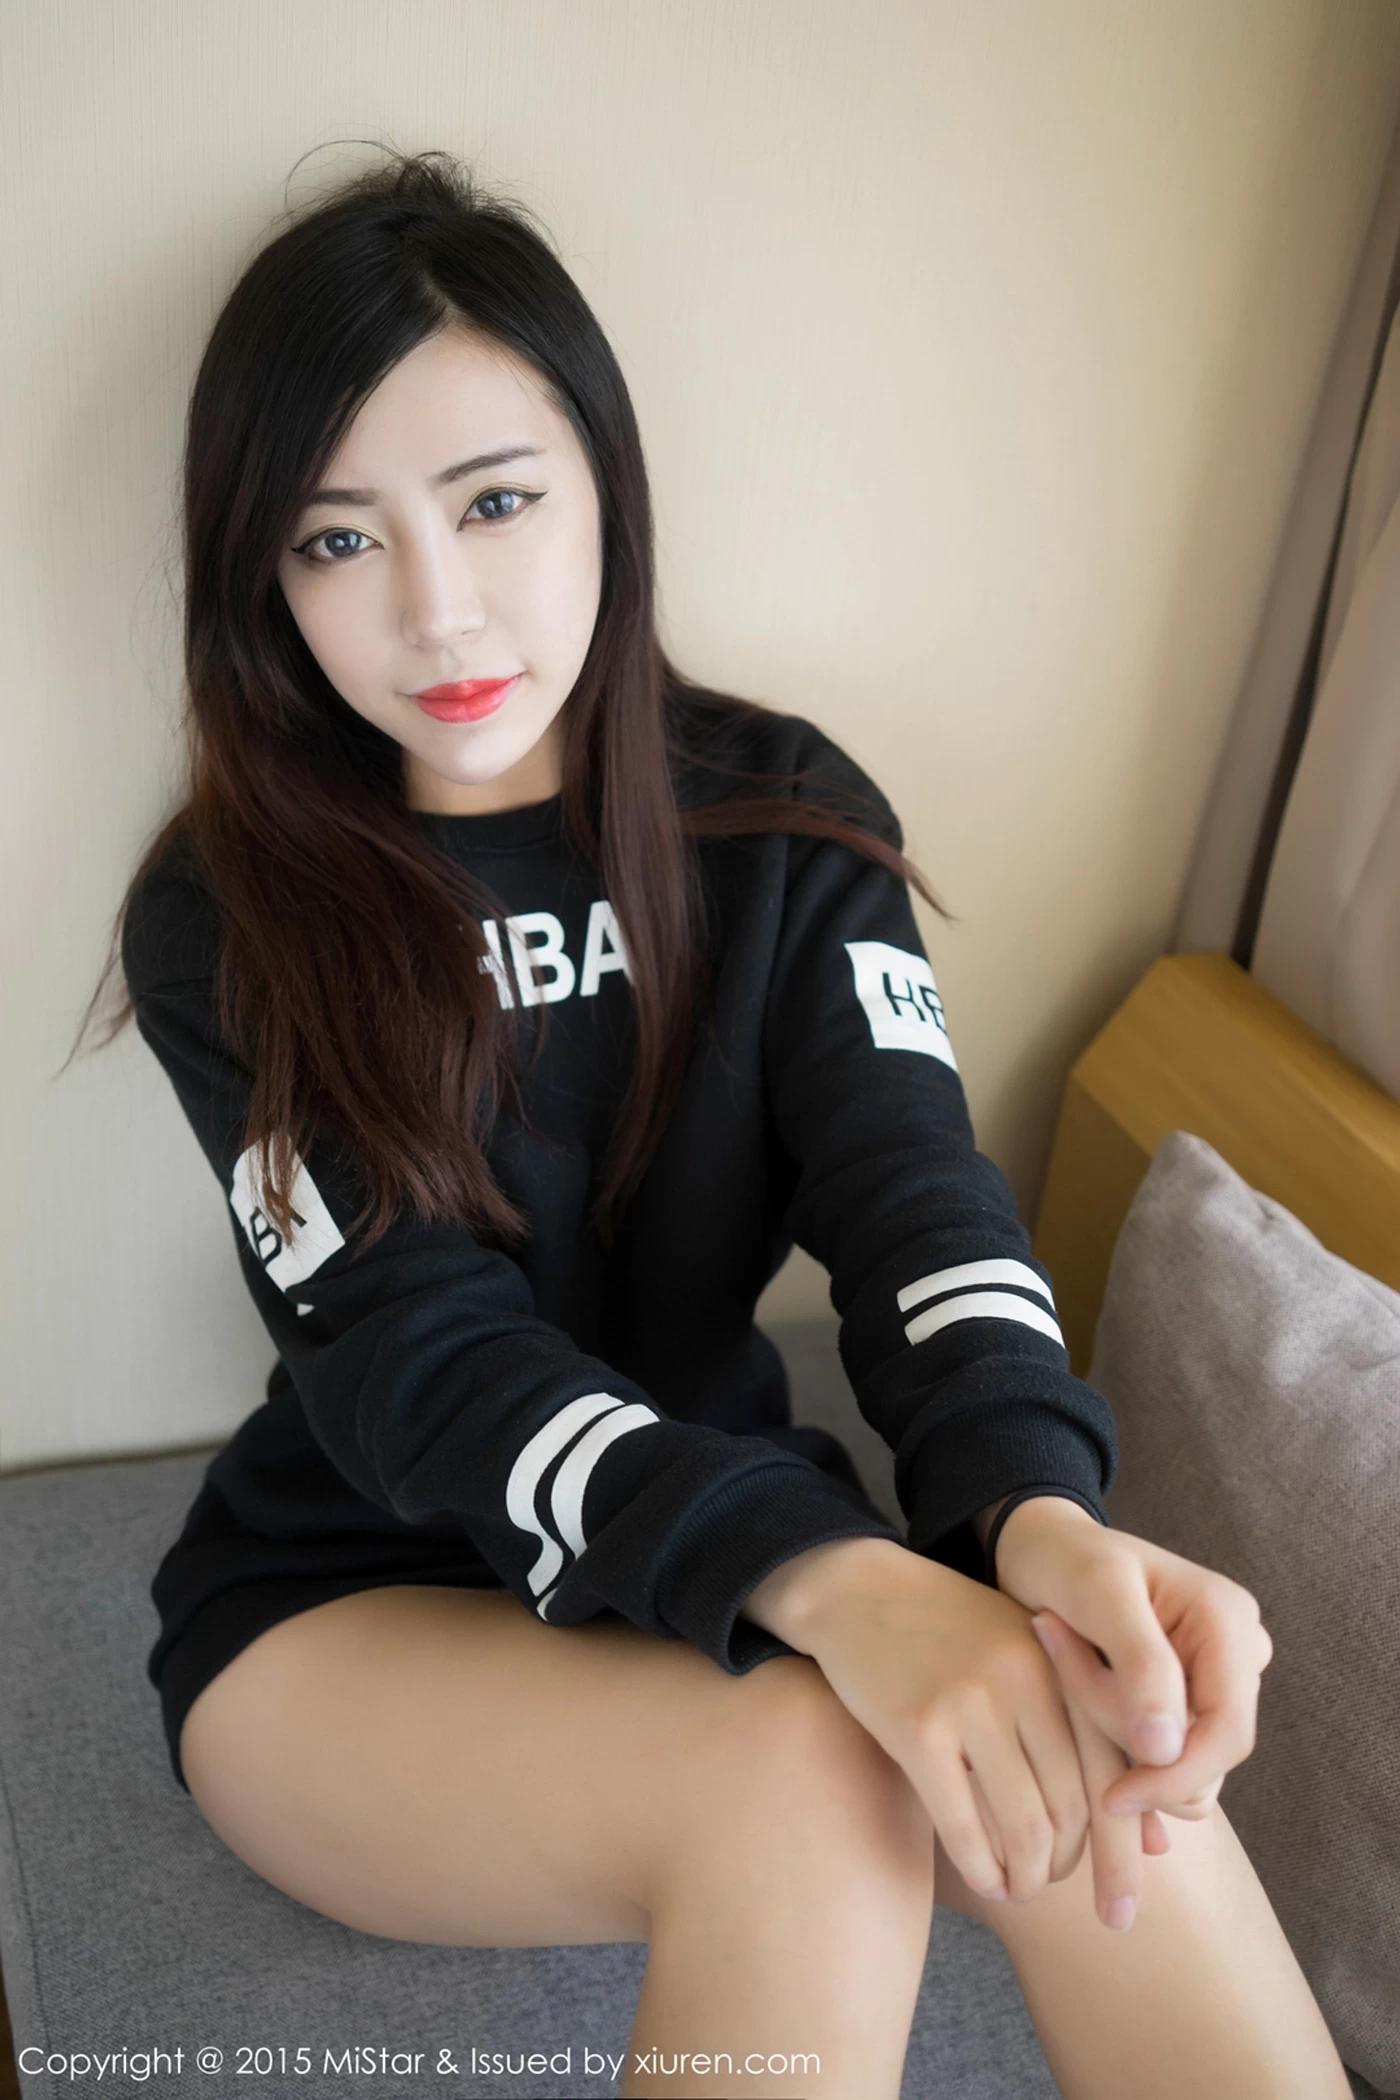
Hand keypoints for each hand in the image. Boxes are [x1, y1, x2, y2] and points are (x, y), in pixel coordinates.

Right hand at [745, 1537, 1163, 1926]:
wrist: (856, 1587)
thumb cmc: (951, 1634)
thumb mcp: (1029, 1660)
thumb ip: (1087, 1735)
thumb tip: (1152, 1847)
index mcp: (1064, 1661)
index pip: (1116, 1772)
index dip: (1122, 1852)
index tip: (1121, 1909)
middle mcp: (1030, 1679)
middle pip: (1076, 1807)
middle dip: (1070, 1868)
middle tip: (1056, 1886)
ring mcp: (973, 1702)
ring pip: (1025, 1826)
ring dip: (1029, 1877)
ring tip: (1021, 1888)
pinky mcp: (918, 1727)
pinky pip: (964, 1825)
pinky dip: (982, 1869)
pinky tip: (986, 1881)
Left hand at [992, 1498, 1274, 1822]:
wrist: (1039, 1550)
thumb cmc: (1065, 1557)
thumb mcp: (1098, 1592)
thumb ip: (1140, 1663)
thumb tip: (1169, 1750)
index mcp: (1229, 1623)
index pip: (1228, 1734)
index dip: (1176, 1777)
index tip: (1112, 1796)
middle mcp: (1234, 1657)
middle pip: (1200, 1755)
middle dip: (1128, 1739)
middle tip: (1065, 1669)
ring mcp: (1209, 1683)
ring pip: (1176, 1764)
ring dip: (1113, 1738)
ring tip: (1068, 1668)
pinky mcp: (1181, 1704)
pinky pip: (1158, 1757)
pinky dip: (1113, 1744)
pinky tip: (1076, 1699)